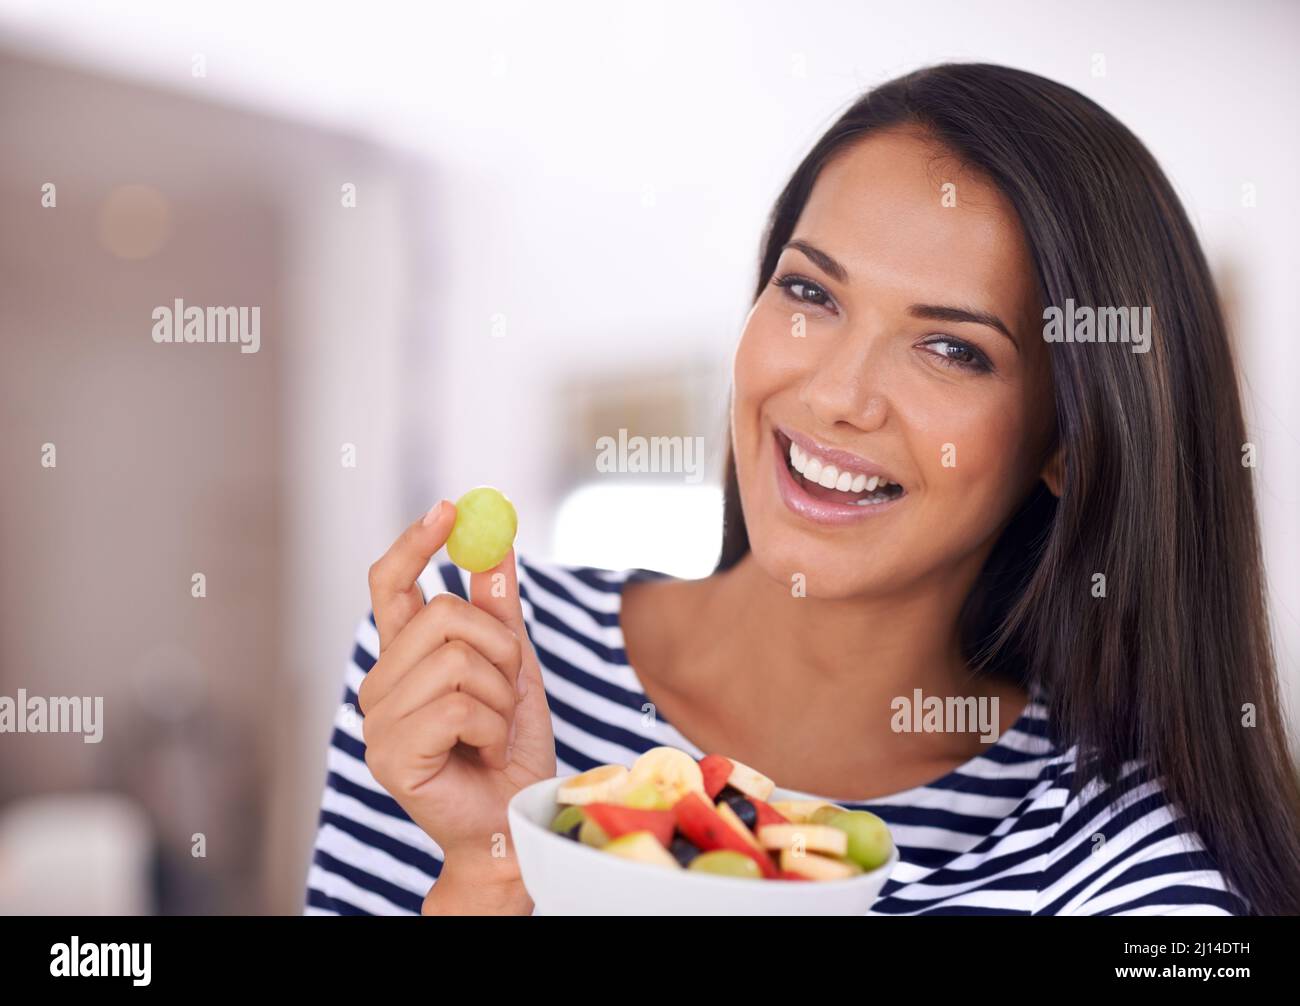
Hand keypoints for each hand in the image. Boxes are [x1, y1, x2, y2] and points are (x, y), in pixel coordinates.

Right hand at [358, 501, 555, 908]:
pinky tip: (488, 752)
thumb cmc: (510, 745)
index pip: (388, 585)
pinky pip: (458, 705)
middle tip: (510, 685)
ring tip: (496, 729)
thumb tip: (497, 539)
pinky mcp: (391, 756)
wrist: (515, 815)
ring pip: (456, 660)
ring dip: (500, 694)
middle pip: (441, 614)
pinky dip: (493, 726)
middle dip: (499, 645)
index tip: (449, 508)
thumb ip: (498, 606)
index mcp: (401, 659)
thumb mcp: (512, 664)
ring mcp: (378, 722)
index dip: (415, 542)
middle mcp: (379, 684)